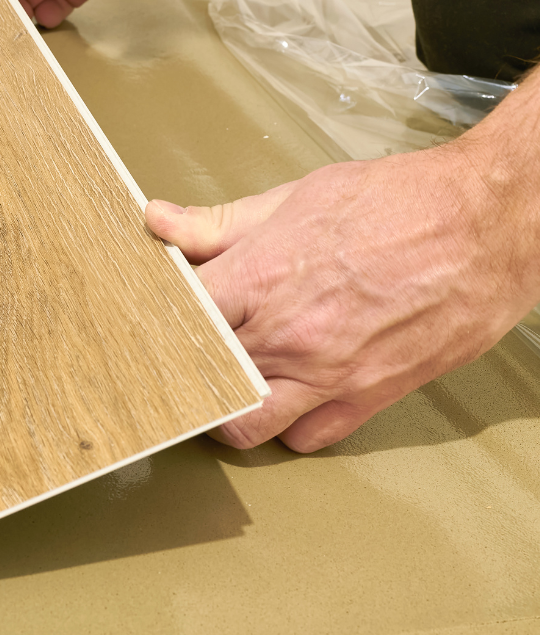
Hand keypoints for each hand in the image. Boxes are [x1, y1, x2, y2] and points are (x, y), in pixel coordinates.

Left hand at [146, 140, 539, 451]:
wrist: (483, 224)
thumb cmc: (398, 202)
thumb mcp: (297, 196)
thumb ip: (221, 222)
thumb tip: (159, 222)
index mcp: (262, 276)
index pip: (176, 319)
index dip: (156, 319)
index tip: (152, 316)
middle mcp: (289, 334)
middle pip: (200, 377)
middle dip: (185, 366)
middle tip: (184, 352)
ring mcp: (328, 374)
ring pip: (246, 424)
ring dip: (228, 407)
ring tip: (230, 381)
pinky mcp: (369, 396)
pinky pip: (307, 438)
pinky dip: (290, 425)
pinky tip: (288, 395)